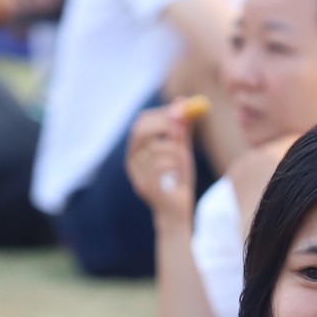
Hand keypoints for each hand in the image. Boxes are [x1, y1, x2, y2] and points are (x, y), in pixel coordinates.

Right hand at [124, 102, 198, 222]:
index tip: (181, 109)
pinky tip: (179, 177)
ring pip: (156, 147)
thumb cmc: (178, 183)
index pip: (141, 123)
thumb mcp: (181, 152)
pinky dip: (175, 165)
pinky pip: (162, 165)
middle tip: (183, 123)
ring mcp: (136, 175)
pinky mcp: (146, 188)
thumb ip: (181, 130)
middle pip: (140, 131)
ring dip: (176, 149)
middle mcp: (132, 162)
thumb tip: (182, 102)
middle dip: (163, 124)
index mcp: (137, 151)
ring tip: (184, 162)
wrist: (178, 215)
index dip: (160, 114)